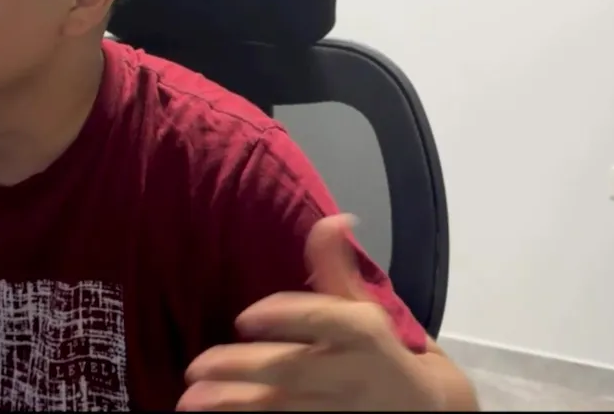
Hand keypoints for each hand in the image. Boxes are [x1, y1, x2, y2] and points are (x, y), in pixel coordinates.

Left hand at [179, 214, 440, 410]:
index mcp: (362, 332)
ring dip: (235, 404)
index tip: (245, 317)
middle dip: (243, 368)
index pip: (326, 321)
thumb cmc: (379, 351)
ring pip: (282, 407)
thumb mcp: (361, 306)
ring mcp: (339, 408)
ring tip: (191, 401)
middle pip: (294, 369)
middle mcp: (352, 372)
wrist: (422, 409)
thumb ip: (335, 267)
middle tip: (196, 367)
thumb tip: (333, 218)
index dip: (286, 317)